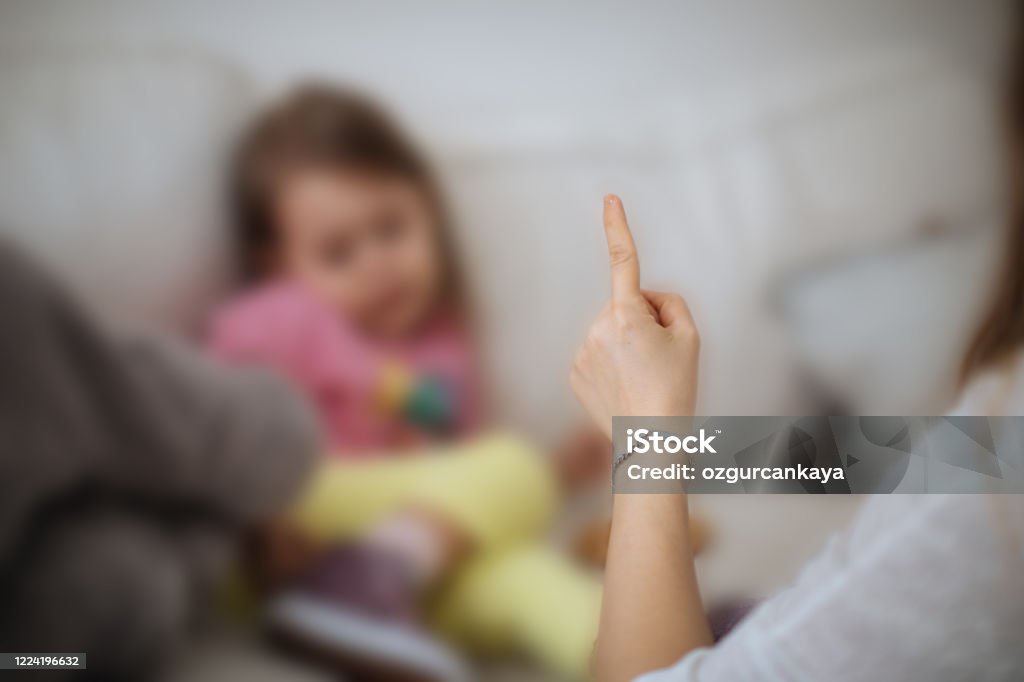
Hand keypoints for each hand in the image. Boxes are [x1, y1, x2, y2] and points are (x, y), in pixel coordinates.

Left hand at [570, 195, 699, 438]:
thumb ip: (668, 301)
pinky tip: (624, 386)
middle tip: (659, 359)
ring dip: (627, 344)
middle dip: (642, 321)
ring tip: (642, 377)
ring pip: (610, 331)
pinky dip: (611, 364)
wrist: (650, 440)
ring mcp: (581, 352)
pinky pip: (597, 353)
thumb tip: (643, 297)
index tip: (610, 199)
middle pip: (625, 306)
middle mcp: (597, 328)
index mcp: (626, 315)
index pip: (624, 262)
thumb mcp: (690, 337)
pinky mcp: (573, 372)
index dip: (618, 227)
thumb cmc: (675, 388)